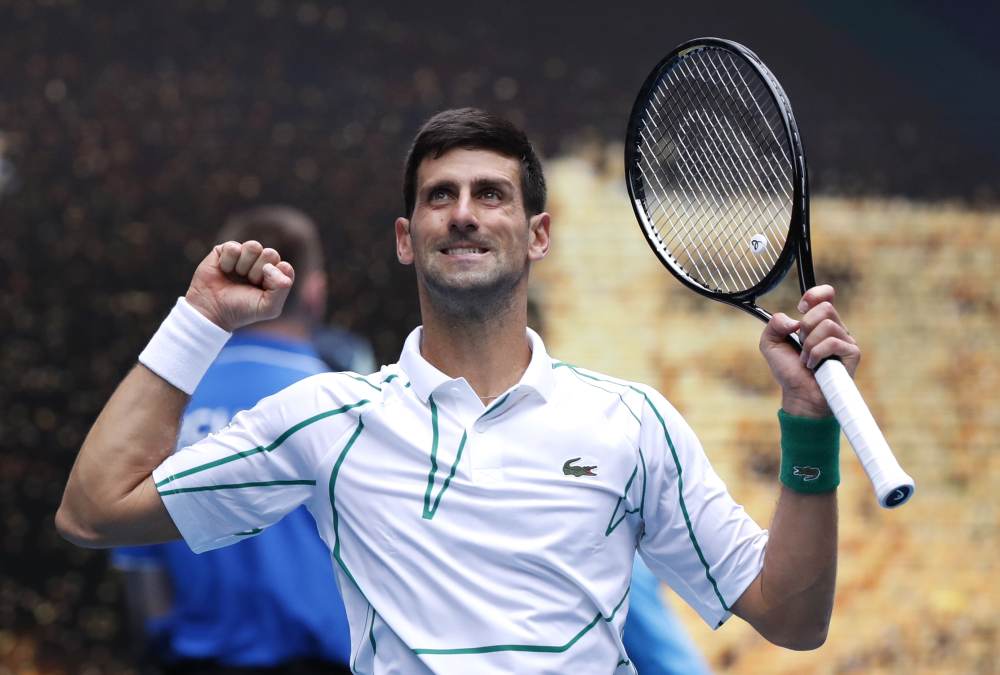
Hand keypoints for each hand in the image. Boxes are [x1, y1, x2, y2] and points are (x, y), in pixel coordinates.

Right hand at [184, 240, 294, 331]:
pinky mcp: (225, 250)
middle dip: (259, 271)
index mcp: (274, 275)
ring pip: (253, 246)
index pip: (284, 267)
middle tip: (249, 283)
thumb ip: (282, 288)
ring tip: (237, 275)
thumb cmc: (242, 310)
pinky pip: (233, 247)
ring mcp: (243, 255)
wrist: (212, 311)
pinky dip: (228, 262)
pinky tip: (224, 271)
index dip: (273, 279)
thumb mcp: (268, 307)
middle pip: (271, 253)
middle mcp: (260, 262)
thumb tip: (281, 264)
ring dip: (244, 265)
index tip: (261, 290)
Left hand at [759, 285, 859, 417]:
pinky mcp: (852, 354)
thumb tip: (792, 320)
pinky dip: (817, 354)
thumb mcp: (770, 344)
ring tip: (806, 359)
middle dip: (806, 326)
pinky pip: (833, 342)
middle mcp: (834, 328)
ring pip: (828, 325)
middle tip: (801, 343)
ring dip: (809, 344)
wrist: (799, 395)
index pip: (826, 296)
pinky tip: (813, 365)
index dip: (815, 294)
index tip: (800, 306)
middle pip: (825, 307)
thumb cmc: (789, 371)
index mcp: (818, 322)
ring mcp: (845, 340)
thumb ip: (774, 325)